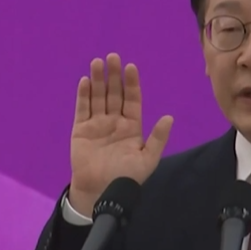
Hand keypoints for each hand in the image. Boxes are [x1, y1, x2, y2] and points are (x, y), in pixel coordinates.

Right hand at [69, 53, 173, 215]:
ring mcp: (97, 124)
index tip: (131, 67)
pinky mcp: (81, 130)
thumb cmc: (127, 177)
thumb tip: (169, 117)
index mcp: (132, 126)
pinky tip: (84, 81)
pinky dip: (83, 95)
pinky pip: (82, 109)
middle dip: (113, 75)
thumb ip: (157, 138)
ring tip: (97, 63)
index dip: (131, 83)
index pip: (132, 99)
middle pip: (114, 93)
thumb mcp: (148, 159)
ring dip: (97, 80)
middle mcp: (114, 121)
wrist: (103, 192)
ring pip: (97, 97)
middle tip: (112, 57)